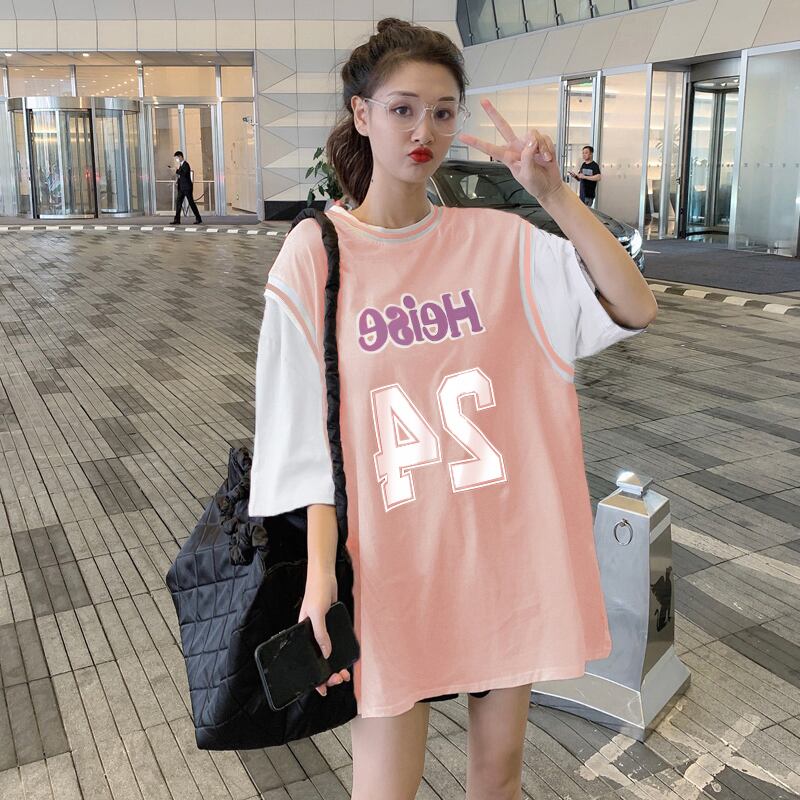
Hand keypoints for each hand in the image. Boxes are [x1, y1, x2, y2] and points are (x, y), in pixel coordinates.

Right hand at [298, 568, 351, 696]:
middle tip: (340, 679)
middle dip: (328, 674)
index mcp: (302, 635)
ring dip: (335, 666)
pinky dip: (339, 652)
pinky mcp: (331, 624)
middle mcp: (311, 635)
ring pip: (327, 654)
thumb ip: (321, 634)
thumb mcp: (317, 614)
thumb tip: (327, 654)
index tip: (323, 690)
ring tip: (345, 674)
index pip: (306, 661)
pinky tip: (346, 658)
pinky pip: (334, 643)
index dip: (313, 678)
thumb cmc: (317, 592)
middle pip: (318, 661)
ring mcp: (322, 631)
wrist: (325, 576)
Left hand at [457, 98, 563, 203]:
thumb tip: (531, 141)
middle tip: (483, 101)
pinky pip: (543, 138)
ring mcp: (528, 144)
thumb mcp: (527, 174)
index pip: (489, 148)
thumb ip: (527, 157)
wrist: (549, 186)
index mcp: (508, 157)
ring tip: (543, 160)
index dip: (476, 142)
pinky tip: (548, 157)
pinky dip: (548, 148)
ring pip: (531, 134)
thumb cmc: (535, 184)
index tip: (463, 136)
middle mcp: (516, 147)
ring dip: (540, 147)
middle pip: (503, 127)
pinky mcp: (540, 142)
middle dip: (493, 113)